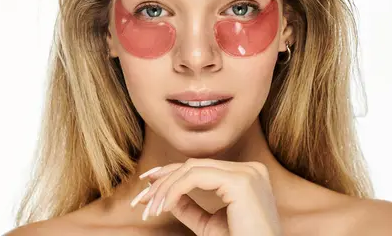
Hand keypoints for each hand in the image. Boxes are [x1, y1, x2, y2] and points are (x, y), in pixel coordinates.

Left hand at [130, 158, 282, 235]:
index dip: (171, 174)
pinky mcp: (241, 181)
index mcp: (247, 176)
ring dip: (165, 188)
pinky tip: (163, 206)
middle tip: (141, 199)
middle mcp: (250, 169)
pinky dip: (174, 190)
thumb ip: (189, 206)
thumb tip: (163, 192)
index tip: (147, 186)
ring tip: (150, 208)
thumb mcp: (208, 224)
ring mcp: (247, 173)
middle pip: (194, 165)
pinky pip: (196, 177)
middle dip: (163, 180)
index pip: (202, 167)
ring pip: (191, 169)